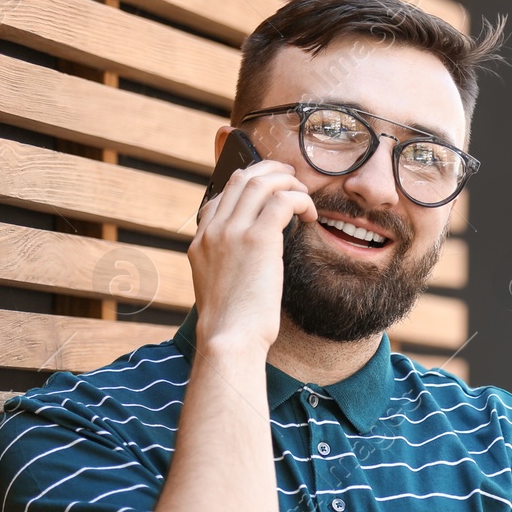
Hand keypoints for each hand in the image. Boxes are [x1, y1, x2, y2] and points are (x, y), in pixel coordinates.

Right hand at [187, 157, 316, 349]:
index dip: (249, 186)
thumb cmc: (232, 323)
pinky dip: (300, 200)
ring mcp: (231, 231)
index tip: (271, 192)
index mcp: (200, 240)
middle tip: (293, 181)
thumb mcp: (220, 286)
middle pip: (241, 179)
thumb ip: (229, 263)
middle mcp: (212, 230)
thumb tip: (253, 257)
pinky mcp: (257, 239)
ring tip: (305, 195)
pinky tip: (310, 215)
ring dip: (288, 183)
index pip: (222, 196)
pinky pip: (282, 201)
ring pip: (261, 183)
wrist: (229, 338)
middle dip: (271, 173)